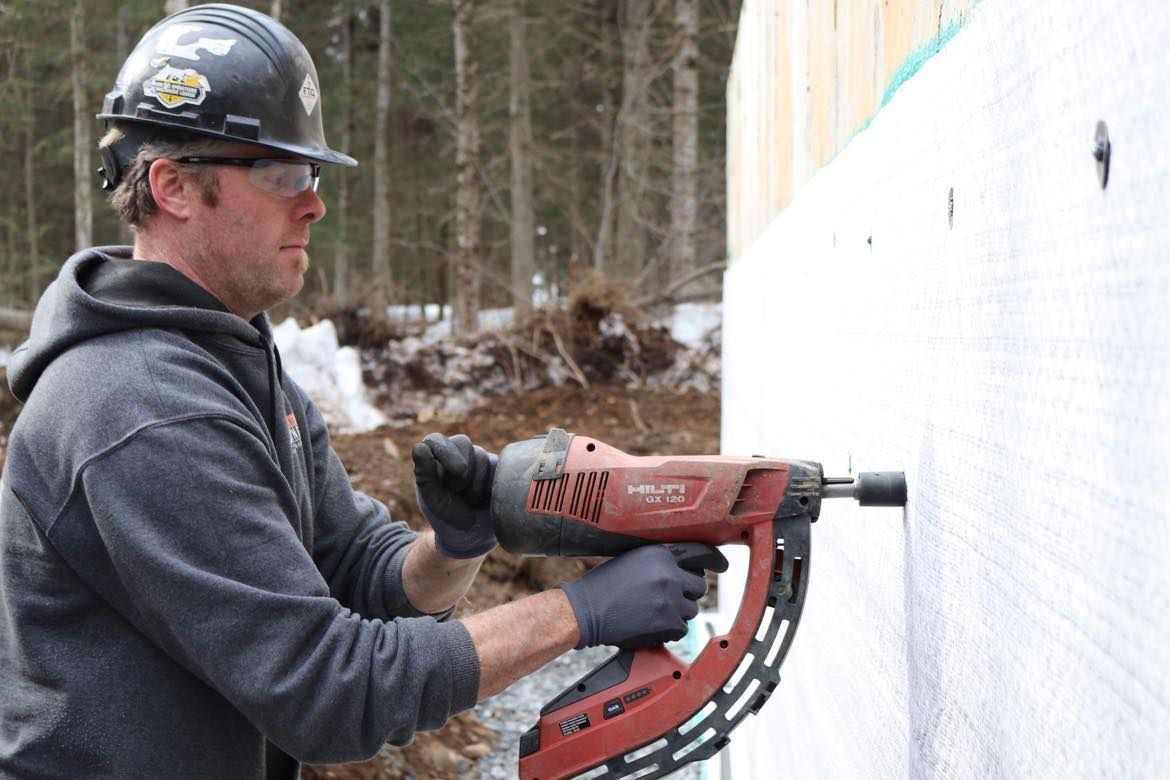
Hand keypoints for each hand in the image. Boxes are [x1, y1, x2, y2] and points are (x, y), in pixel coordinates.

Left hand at [412, 433, 497, 558]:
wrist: (472, 535)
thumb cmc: (446, 516)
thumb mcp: (432, 499)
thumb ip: (424, 474)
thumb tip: (420, 447)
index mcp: (433, 457)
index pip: (435, 440)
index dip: (446, 452)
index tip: (458, 471)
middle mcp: (455, 452)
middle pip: (462, 443)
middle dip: (462, 473)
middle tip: (457, 494)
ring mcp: (477, 458)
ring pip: (481, 457)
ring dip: (475, 485)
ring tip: (470, 501)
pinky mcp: (495, 467)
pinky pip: (497, 467)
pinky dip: (490, 486)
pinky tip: (485, 499)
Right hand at [558, 543, 728, 648]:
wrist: (585, 610)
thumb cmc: (603, 585)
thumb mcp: (633, 559)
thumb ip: (660, 560)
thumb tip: (684, 568)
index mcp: (660, 554)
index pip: (700, 552)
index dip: (715, 559)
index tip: (722, 565)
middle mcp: (669, 574)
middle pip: (699, 585)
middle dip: (688, 592)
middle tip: (669, 597)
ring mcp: (670, 600)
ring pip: (692, 609)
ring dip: (677, 612)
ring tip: (652, 611)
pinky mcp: (668, 623)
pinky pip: (682, 629)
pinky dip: (669, 630)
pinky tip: (650, 624)